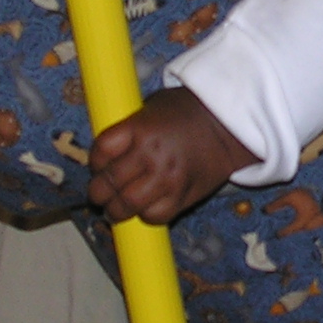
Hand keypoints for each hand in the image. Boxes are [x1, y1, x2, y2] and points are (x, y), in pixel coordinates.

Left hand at [89, 88, 250, 224]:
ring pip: (128, 205)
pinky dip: (146, 216)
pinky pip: (155, 216)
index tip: (97, 166)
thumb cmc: (188, 111)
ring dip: (116, 210)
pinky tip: (145, 209)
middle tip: (99, 194)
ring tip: (116, 209)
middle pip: (109, 182)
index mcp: (138, 128)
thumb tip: (108, 149)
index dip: (95, 162)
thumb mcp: (153, 106)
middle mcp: (149, 155)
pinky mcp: (182, 196)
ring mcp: (166, 178)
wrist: (228, 126)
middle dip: (98, 192)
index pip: (101, 151)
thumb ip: (130, 126)